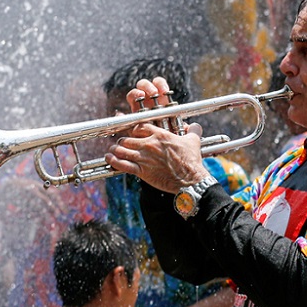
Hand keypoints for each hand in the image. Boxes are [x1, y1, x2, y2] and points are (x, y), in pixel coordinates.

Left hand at [105, 77, 208, 193]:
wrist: (190, 180)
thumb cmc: (191, 161)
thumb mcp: (193, 142)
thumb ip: (192, 131)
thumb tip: (196, 127)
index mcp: (160, 135)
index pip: (138, 126)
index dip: (131, 128)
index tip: (128, 129)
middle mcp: (149, 144)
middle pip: (127, 137)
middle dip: (122, 140)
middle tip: (121, 143)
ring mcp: (144, 158)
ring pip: (122, 149)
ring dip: (115, 149)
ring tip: (113, 150)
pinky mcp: (142, 171)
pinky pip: (123, 164)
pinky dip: (114, 161)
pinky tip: (110, 158)